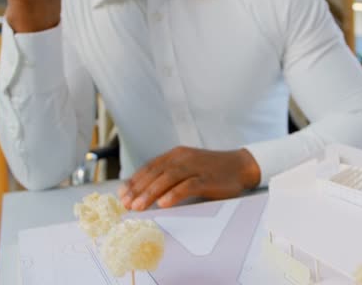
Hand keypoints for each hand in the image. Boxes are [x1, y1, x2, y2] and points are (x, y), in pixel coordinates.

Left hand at [118, 147, 260, 210]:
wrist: (240, 166)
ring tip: (138, 207)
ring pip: (168, 178)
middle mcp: (183, 158)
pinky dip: (174, 194)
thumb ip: (169, 177)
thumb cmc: (211, 171)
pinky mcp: (208, 178)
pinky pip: (188, 185)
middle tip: (125, 204)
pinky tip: (164, 204)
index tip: (121, 195)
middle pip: (156, 172)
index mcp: (176, 155)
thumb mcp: (187, 168)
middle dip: (138, 189)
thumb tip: (144, 192)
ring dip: (151, 193)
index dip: (134, 181)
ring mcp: (196, 167)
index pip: (149, 167)